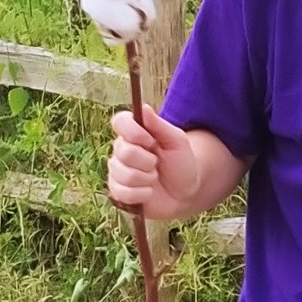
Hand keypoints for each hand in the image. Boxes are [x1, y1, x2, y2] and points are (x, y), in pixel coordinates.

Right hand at [107, 104, 198, 219]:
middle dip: (148, 161)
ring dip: (147, 178)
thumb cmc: (181, 163)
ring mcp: (117, 171)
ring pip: (124, 174)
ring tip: (154, 177)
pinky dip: (143, 194)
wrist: (185, 192)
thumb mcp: (177, 141)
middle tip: (158, 163)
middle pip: (124, 151)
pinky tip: (149, 192)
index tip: (150, 140)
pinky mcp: (117, 192)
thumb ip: (159, 125)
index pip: (120, 121)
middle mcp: (122, 150)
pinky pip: (124, 193)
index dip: (132, 131)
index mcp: (135, 133)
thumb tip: (143, 107)